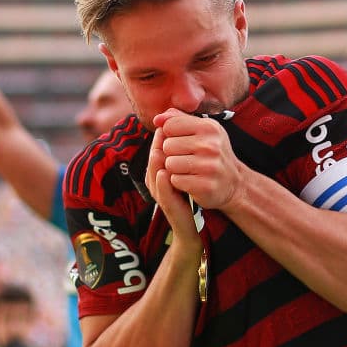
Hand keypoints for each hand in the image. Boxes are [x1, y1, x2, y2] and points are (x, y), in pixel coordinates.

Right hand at [146, 119, 201, 252]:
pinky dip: (162, 182)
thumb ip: (181, 148)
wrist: (193, 222)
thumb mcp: (184, 168)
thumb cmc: (189, 190)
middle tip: (165, 132)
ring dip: (156, 161)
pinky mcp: (166, 205)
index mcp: (158, 168)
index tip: (172, 123)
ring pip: (154, 172)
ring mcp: (159, 192)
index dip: (163, 134)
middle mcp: (155, 179)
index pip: (157, 146)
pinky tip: (166, 174)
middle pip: (153, 156)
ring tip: (160, 150)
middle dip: (159, 144)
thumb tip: (180, 125)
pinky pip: (162, 191)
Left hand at [154, 108, 245, 210]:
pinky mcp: (205, 186)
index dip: (170, 135)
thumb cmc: (212, 153)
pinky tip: (191, 181)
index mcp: (209, 127)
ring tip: (188, 169)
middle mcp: (211, 145)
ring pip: (169, 164)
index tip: (182, 142)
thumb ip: (178, 119)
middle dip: (172, 153)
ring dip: (174, 169)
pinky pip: (175, 180)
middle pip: (167, 145)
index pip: (169, 125)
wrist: (233, 182)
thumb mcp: (201, 130)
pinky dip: (179, 182)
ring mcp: (209, 166)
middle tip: (186, 158)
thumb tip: (157, 119)